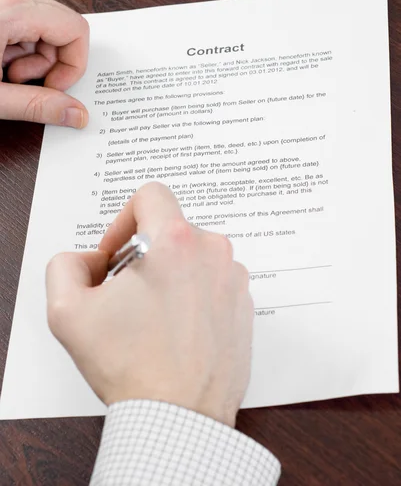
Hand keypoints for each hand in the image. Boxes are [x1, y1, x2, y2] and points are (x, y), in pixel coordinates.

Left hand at [0, 0, 88, 126]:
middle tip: (22, 84)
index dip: (74, 65)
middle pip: (61, 29)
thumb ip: (36, 106)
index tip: (55, 87)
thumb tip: (76, 114)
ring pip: (41, 29)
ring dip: (30, 60)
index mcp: (12, 10)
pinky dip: (14, 50)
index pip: (75, 29)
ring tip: (3, 75)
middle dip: (50, 64)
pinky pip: (21, 25)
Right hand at [46, 183, 252, 426]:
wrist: (179, 416)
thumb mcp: (67, 311)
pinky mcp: (245, 305)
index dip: (124, 217)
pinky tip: (178, 328)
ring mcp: (234, 280)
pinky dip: (194, 294)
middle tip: (127, 291)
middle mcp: (213, 252)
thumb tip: (91, 260)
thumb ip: (66, 265)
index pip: (151, 195)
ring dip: (171, 273)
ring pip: (195, 256)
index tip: (117, 251)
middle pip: (172, 229)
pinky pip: (214, 282)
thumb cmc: (130, 366)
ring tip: (153, 314)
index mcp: (175, 241)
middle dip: (144, 252)